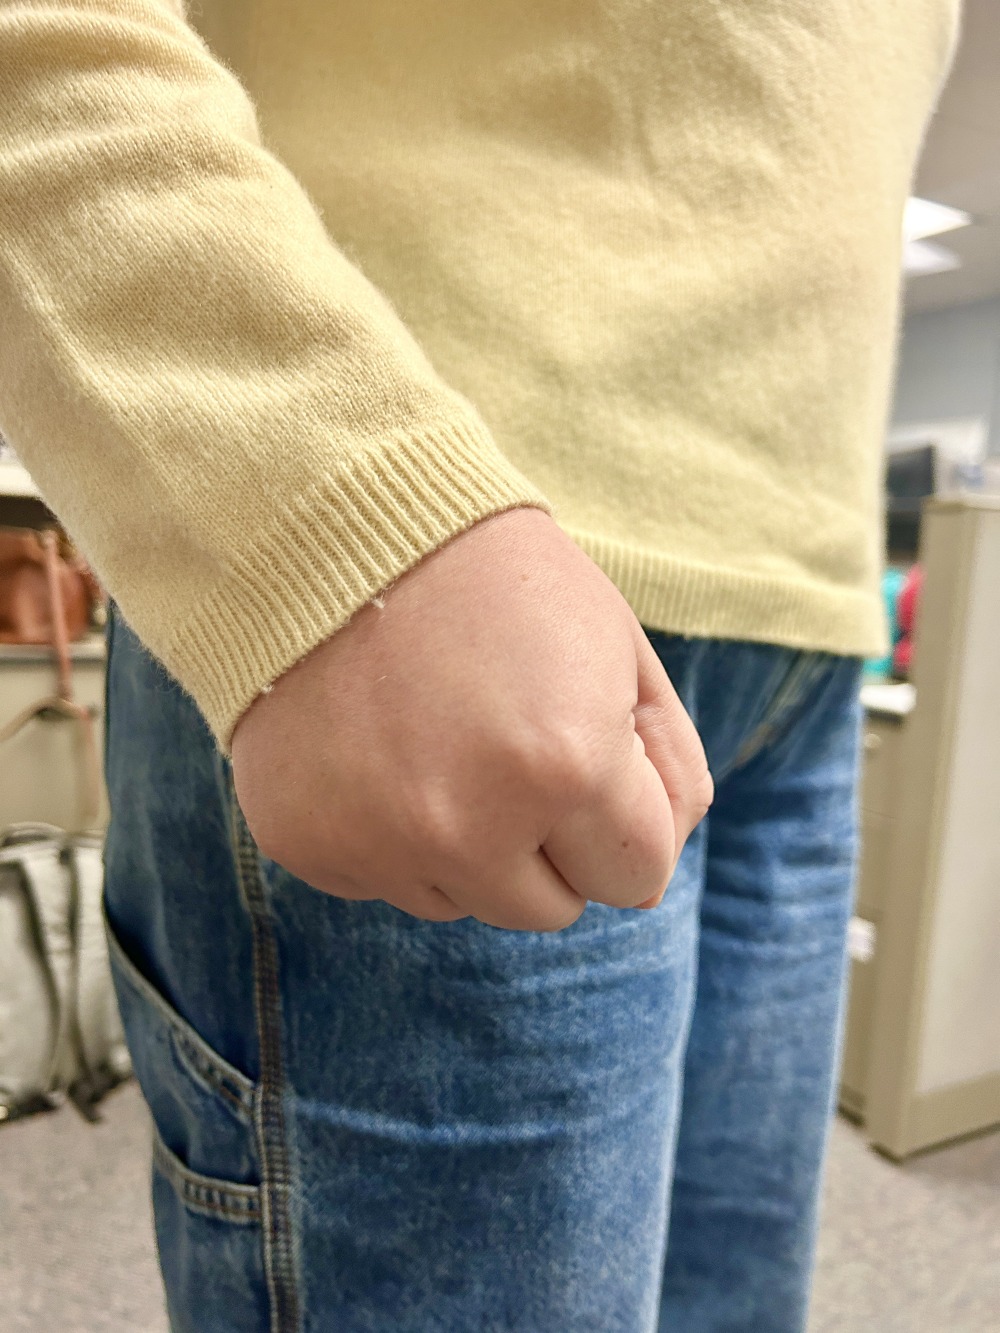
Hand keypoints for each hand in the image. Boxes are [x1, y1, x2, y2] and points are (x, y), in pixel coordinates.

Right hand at [231, 508, 712, 930]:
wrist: (346, 526)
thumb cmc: (503, 582)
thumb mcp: (623, 654)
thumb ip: (668, 770)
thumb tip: (650, 867)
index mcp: (566, 769)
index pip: (638, 878)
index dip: (623, 815)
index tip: (591, 757)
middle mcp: (468, 828)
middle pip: (550, 907)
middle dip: (549, 843)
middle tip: (511, 747)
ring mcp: (377, 842)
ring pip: (462, 900)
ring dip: (467, 844)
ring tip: (439, 740)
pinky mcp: (305, 841)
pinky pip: (379, 880)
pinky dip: (389, 834)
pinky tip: (378, 752)